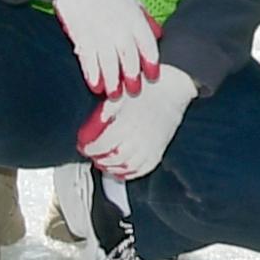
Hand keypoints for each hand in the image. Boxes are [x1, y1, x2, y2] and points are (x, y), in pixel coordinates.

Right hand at [43, 0, 161, 97]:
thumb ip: (142, 16)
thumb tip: (157, 33)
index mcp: (133, 15)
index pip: (146, 43)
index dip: (150, 61)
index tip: (153, 75)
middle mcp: (118, 26)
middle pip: (128, 57)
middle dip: (132, 77)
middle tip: (134, 92)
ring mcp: (98, 32)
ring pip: (108, 62)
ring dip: (112, 81)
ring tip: (115, 95)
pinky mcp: (80, 35)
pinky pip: (87, 59)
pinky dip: (92, 74)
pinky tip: (95, 86)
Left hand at [78, 61, 196, 179]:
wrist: (176, 87)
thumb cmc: (151, 86)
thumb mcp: (122, 92)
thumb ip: (106, 107)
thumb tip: (92, 121)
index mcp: (127, 123)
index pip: (102, 145)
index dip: (89, 148)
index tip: (84, 146)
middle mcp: (139, 138)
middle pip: (113, 158)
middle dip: (99, 159)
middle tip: (92, 155)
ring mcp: (151, 145)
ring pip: (128, 166)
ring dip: (113, 168)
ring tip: (104, 163)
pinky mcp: (160, 148)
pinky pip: (145, 168)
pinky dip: (132, 173)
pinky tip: (123, 170)